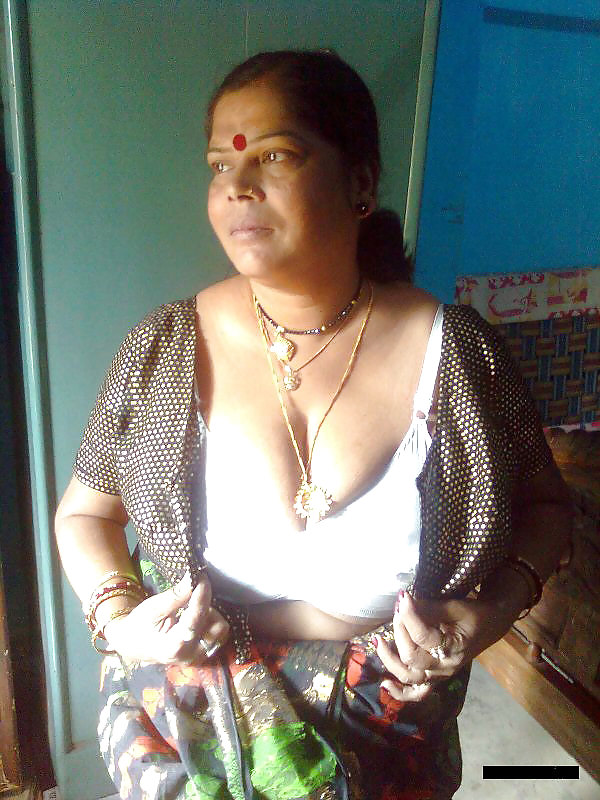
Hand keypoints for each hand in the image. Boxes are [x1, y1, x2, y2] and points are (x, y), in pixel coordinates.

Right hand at [101, 573, 229, 664]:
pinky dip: (210, 620)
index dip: (202, 594)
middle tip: (193, 592)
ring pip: (219, 629)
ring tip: (192, 606)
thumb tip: (193, 578)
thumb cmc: (139, 626)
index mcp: (174, 647)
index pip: (196, 617)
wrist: (132, 644)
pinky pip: (217, 634)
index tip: (202, 577)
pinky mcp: (202, 655)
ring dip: (211, 613)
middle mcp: (190, 656)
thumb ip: (175, 596)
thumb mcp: (152, 609)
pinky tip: (196, 615)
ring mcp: (198, 658)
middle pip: (215, 624)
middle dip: (206, 605)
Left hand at [374, 590, 515, 702]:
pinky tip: (385, 684)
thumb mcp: (454, 606)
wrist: (489, 626)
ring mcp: (438, 676)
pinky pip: (416, 693)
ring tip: (378, 640)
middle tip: (399, 609)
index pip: (423, 636)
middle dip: (399, 630)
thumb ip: (428, 608)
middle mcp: (444, 667)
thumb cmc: (472, 614)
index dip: (408, 616)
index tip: (402, 596)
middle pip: (411, 657)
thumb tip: (403, 604)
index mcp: (454, 649)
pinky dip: (400, 692)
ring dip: (389, 659)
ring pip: (408, 677)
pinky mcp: (433, 678)